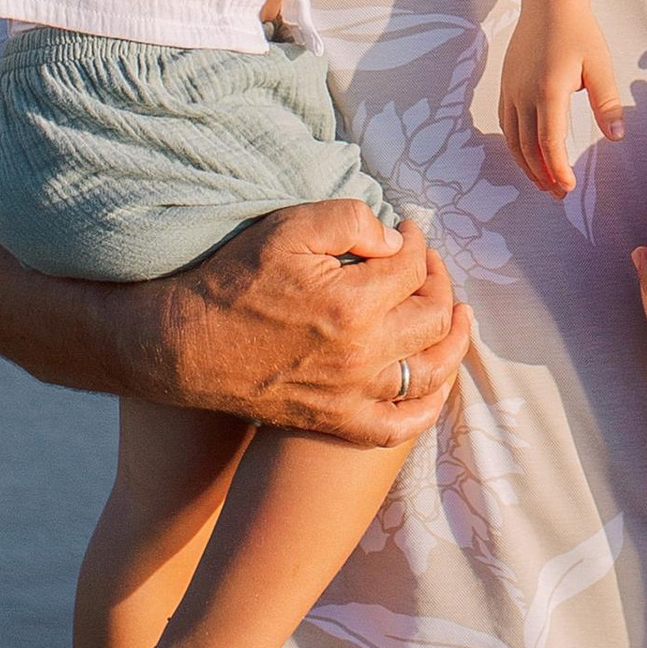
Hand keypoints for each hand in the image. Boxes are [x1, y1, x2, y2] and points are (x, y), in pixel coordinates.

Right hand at [140, 200, 470, 442]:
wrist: (186, 346)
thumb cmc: (235, 281)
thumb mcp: (289, 228)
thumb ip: (351, 220)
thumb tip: (395, 240)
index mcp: (353, 303)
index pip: (412, 267)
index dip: (417, 241)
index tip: (409, 229)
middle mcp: (362, 355)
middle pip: (432, 316)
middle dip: (440, 282)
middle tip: (427, 264)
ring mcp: (352, 395)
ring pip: (430, 372)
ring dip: (454, 341)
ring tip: (460, 317)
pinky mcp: (336, 421)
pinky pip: (399, 426)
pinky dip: (427, 408)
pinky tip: (436, 385)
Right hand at [498, 0, 624, 198]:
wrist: (548, 0)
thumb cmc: (579, 31)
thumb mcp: (600, 65)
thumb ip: (607, 103)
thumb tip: (616, 137)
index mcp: (548, 91)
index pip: (549, 143)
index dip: (557, 170)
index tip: (568, 188)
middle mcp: (523, 94)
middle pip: (527, 148)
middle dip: (542, 176)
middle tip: (559, 195)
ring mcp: (511, 89)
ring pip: (512, 139)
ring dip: (526, 165)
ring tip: (543, 182)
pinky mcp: (506, 84)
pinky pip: (506, 123)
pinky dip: (515, 145)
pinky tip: (527, 153)